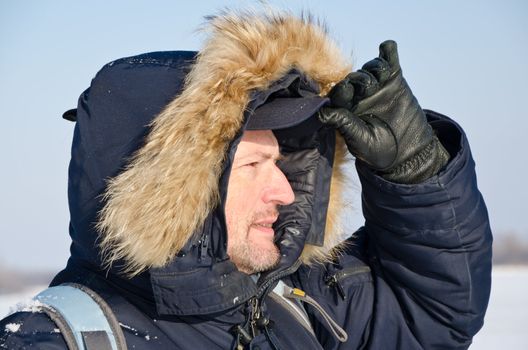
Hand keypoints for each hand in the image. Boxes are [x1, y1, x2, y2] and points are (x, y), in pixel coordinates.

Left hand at [319, 40, 448, 182]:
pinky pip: (389, 60)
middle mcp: (358, 94)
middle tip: (368, 88)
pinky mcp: (394, 79)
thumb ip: (343, 123)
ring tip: (380, 76)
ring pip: (370, 68)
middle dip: (359, 80)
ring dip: (373, 68)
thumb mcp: (359, 139)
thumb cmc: (377, 150)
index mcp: (345, 108)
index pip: (339, 93)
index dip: (342, 90)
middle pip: (354, 78)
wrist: (407, 152)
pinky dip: (388, 52)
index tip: (346, 90)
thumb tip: (321, 113)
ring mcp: (376, 85)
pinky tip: (387, 47)